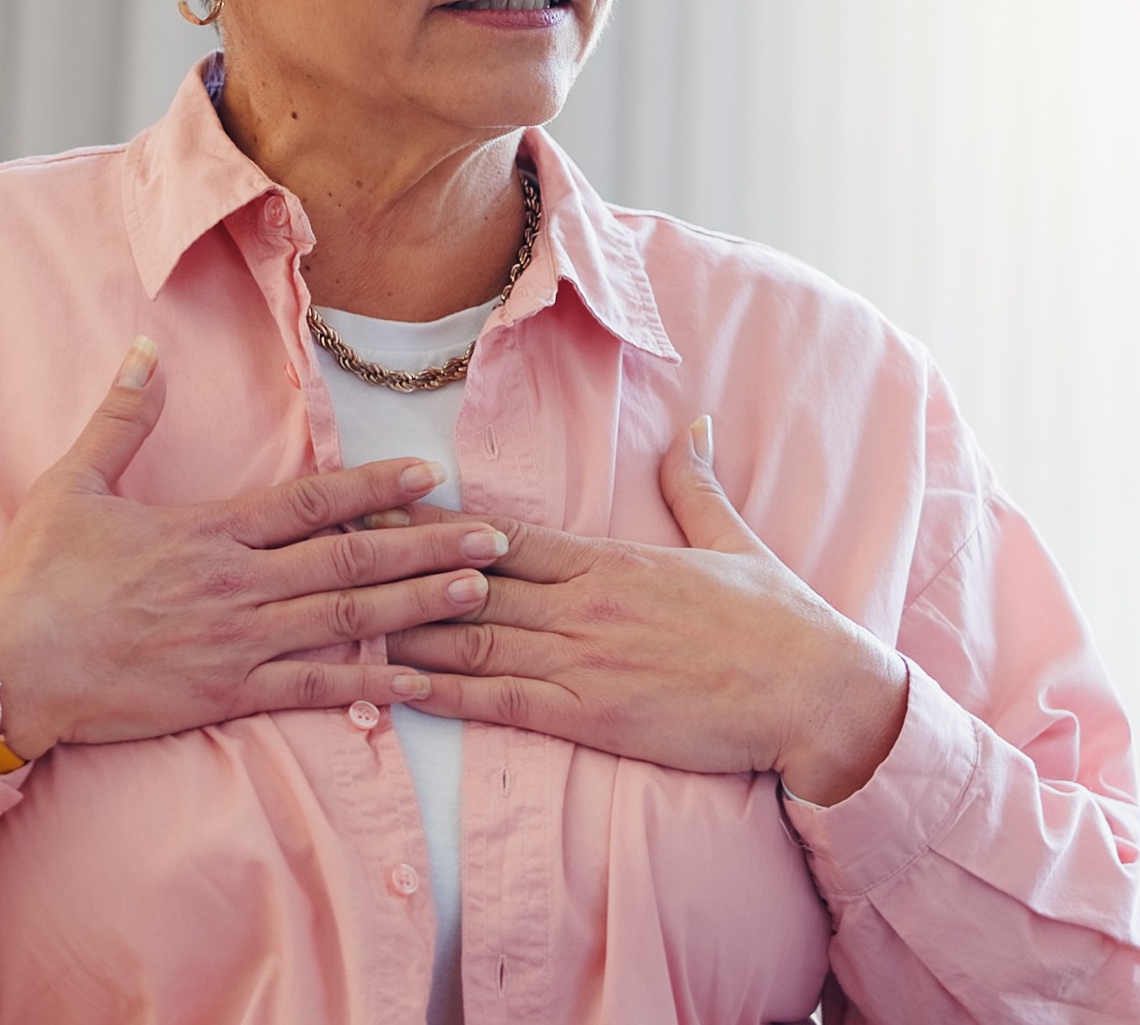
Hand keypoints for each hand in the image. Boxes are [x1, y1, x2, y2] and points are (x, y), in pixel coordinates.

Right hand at [0, 338, 512, 758]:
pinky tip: (422, 683)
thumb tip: (142, 349)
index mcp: (209, 531)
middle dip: (430, 548)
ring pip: (347, 620)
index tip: (432, 474)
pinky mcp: (226, 693)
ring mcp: (237, 641)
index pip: (313, 502)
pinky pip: (313, 689)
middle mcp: (237, 584)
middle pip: (352, 559)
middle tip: (496, 541)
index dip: (378, 487)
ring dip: (419, 608)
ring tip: (480, 597)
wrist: (3, 669)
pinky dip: (369, 685)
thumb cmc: (35, 578)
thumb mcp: (72, 485)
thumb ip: (121, 418)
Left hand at [384, 416, 908, 804]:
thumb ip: (697, 485)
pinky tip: (393, 687)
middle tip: (326, 555)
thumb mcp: (733, 540)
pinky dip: (441, 694)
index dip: (433, 524)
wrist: (813, 691)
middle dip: (394, 569)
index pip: (503, 537)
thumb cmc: (779, 620)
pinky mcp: (591, 715)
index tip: (377, 508)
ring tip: (335, 620)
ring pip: (471, 639)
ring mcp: (584, 661)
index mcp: (613, 559)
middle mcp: (586, 604)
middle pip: (467, 583)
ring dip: (400, 629)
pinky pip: (500, 701)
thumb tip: (696, 424)